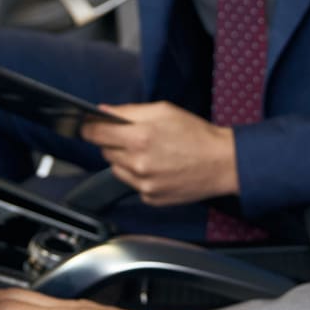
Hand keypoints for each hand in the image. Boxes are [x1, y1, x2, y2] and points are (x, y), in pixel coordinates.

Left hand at [79, 101, 237, 205]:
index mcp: (139, 137)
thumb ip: (129, 111)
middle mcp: (138, 163)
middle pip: (104, 151)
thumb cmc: (196, 134)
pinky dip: (138, 175)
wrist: (222, 163)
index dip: (89, 127)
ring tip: (149, 152)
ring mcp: (143, 184)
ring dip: (124, 159)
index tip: (88, 125)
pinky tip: (157, 167)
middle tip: (133, 136)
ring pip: (116, 169)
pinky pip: (132, 184)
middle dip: (113, 142)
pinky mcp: (150, 198)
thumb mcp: (163, 111)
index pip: (95, 133)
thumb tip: (102, 112)